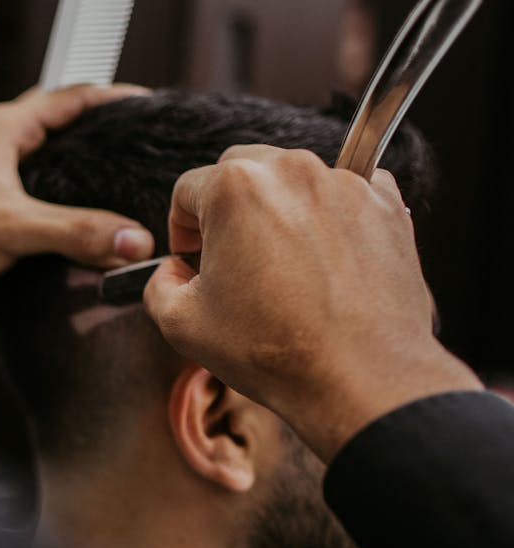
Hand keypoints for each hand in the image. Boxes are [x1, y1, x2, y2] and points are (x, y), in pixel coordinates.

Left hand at [0, 84, 154, 334]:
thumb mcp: (14, 230)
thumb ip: (77, 231)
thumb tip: (134, 240)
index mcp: (1, 129)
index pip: (69, 96)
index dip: (113, 97)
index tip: (150, 107)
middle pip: (60, 118)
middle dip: (101, 124)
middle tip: (142, 137)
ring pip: (47, 150)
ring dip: (81, 155)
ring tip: (121, 168)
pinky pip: (36, 179)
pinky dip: (63, 185)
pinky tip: (82, 207)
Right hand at [144, 145, 481, 461]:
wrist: (361, 377)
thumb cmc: (274, 350)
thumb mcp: (182, 323)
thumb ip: (160, 284)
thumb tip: (174, 271)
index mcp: (234, 188)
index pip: (187, 190)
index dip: (181, 229)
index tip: (192, 258)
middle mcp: (291, 170)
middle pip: (241, 171)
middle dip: (228, 210)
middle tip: (233, 258)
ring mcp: (346, 183)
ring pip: (294, 181)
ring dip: (280, 212)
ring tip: (283, 267)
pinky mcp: (387, 204)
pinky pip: (345, 194)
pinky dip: (330, 217)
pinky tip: (325, 263)